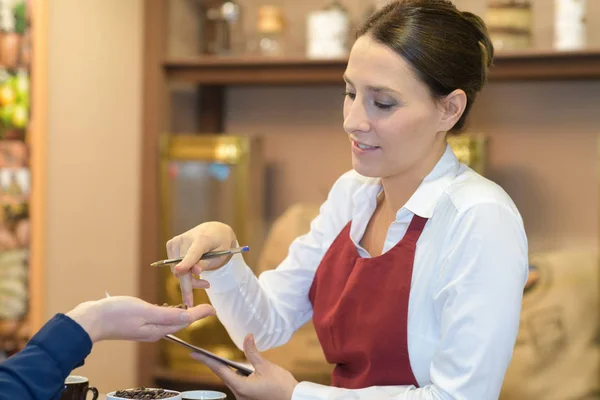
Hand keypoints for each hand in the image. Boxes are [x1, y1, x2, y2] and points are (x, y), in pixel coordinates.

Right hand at [66, 296, 214, 342]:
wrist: (91, 320)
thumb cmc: (116, 313)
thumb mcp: (145, 311)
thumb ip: (168, 315)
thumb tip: (189, 318)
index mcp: (158, 329)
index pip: (185, 321)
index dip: (200, 313)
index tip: (213, 308)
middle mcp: (154, 331)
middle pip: (180, 321)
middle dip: (195, 312)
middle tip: (207, 300)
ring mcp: (146, 328)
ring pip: (171, 320)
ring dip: (183, 311)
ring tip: (193, 300)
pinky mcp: (139, 323)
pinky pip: (160, 318)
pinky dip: (169, 311)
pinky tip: (170, 305)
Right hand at [166, 221, 236, 306]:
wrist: (214, 230)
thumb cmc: (220, 244)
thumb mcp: (221, 255)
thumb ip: (208, 263)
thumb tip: (195, 271)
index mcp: (202, 239)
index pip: (193, 253)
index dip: (186, 262)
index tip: (179, 270)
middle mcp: (186, 238)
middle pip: (183, 267)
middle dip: (191, 283)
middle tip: (204, 289)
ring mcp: (176, 241)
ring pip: (176, 270)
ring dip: (188, 280)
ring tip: (203, 281)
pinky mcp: (170, 245)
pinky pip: (174, 267)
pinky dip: (183, 274)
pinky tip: (194, 272)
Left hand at [191, 334, 297, 399]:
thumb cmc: (282, 386)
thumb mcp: (266, 367)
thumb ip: (253, 352)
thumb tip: (247, 337)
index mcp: (241, 387)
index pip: (219, 370)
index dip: (206, 361)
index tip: (194, 354)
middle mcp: (239, 395)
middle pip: (224, 376)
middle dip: (217, 365)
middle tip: (203, 354)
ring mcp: (244, 398)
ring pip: (232, 381)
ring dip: (230, 370)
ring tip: (228, 361)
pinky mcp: (249, 399)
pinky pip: (239, 385)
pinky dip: (238, 376)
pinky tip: (244, 370)